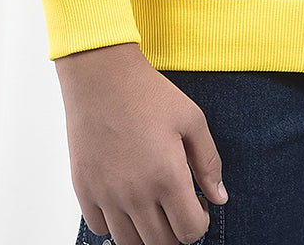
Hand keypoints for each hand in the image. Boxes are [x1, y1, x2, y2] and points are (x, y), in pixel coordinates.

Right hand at [56, 42, 225, 244]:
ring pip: (129, 243)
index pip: (190, 232)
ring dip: (145, 231)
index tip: (197, 205)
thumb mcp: (191, 119)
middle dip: (175, 229)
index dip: (200, 222)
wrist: (101, 75)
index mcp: (167, 177)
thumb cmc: (147, 92)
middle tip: (176, 204)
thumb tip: (219, 198)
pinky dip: (114, 222)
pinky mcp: (84, 189)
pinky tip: (124, 198)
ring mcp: (106, 194)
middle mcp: (136, 193)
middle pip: (161, 243)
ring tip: (150, 203)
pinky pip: (100, 228)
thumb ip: (209, 162)